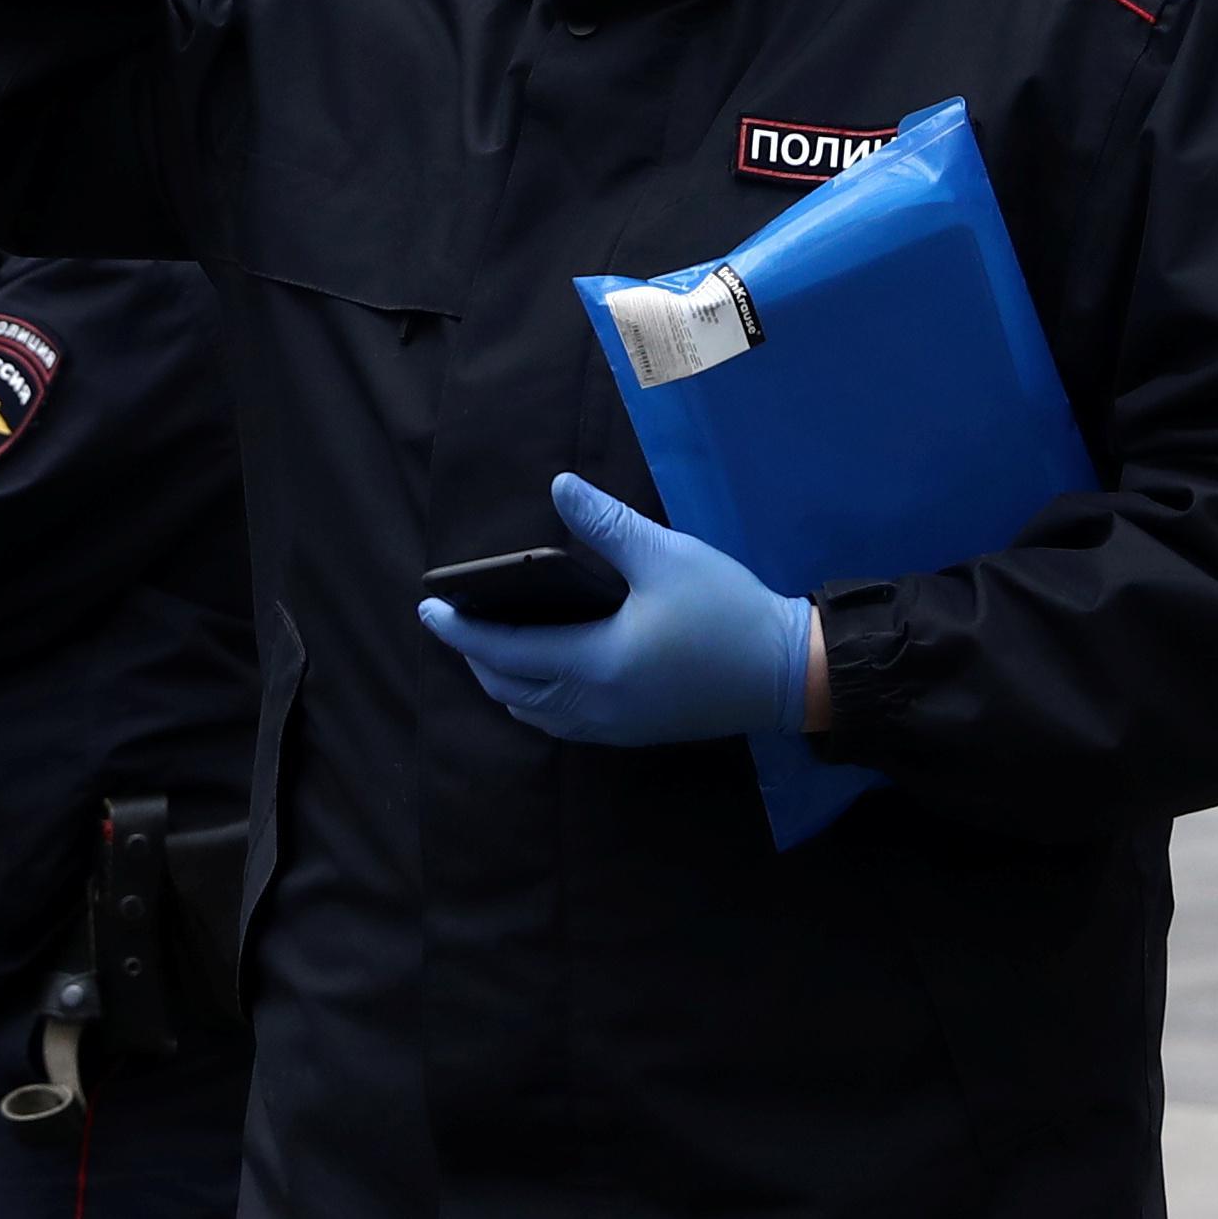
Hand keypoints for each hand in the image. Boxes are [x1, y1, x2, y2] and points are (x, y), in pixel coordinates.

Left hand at [415, 474, 815, 748]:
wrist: (789, 673)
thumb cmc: (726, 611)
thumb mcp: (665, 556)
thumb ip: (605, 524)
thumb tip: (558, 486)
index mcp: (594, 663)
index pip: (505, 650)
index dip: (461, 630)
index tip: (428, 609)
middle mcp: (594, 704)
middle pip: (509, 688)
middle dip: (474, 658)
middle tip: (455, 624)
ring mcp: (614, 726)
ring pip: (534, 712)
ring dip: (503, 683)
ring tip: (489, 648)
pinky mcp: (634, 732)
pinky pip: (562, 723)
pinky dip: (536, 700)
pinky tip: (542, 674)